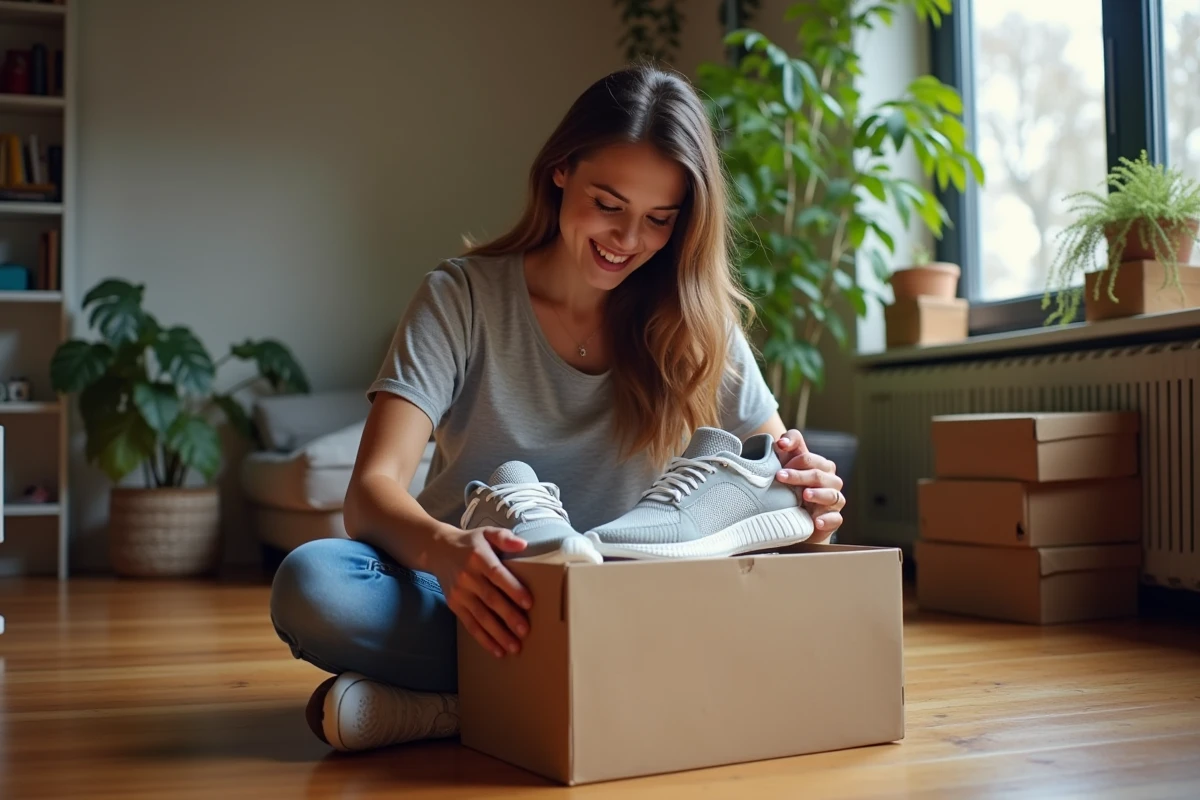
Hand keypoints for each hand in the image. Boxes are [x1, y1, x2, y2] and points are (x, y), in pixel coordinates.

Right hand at [429, 526, 532, 658]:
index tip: (528, 603)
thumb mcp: (486, 532)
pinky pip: (470, 624)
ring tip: (514, 647)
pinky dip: (484, 639)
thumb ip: (504, 537)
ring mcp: (459, 593)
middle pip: (490, 599)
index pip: (497, 574)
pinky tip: (497, 650)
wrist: (437, 549)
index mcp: (478, 557)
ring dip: (498, 633)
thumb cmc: (470, 542)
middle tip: (525, 630)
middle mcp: (468, 576)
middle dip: (508, 616)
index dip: (512, 589)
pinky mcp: (454, 605)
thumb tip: (523, 544)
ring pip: (480, 616)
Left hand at [773, 429, 844, 542]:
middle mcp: (831, 482)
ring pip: (831, 495)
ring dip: (818, 495)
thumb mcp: (789, 462)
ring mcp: (834, 501)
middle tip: (780, 477)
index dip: (795, 460)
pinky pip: (835, 519)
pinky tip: (817, 521)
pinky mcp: (834, 519)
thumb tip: (781, 442)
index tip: (778, 467)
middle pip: (818, 475)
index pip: (811, 459)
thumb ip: (789, 444)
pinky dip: (827, 520)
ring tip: (805, 495)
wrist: (795, 517)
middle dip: (799, 475)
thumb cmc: (792, 485)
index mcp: (822, 466)